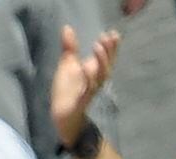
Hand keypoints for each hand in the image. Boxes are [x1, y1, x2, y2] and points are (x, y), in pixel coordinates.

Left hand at [49, 26, 117, 148]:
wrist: (62, 114)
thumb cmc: (67, 90)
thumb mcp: (68, 64)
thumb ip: (70, 47)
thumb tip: (68, 27)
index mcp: (93, 72)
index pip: (106, 58)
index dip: (111, 47)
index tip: (113, 33)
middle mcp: (95, 81)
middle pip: (107, 65)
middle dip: (109, 52)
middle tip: (107, 36)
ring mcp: (89, 90)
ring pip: (100, 76)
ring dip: (101, 62)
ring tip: (98, 46)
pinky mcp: (81, 100)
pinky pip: (87, 90)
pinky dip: (88, 79)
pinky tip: (85, 67)